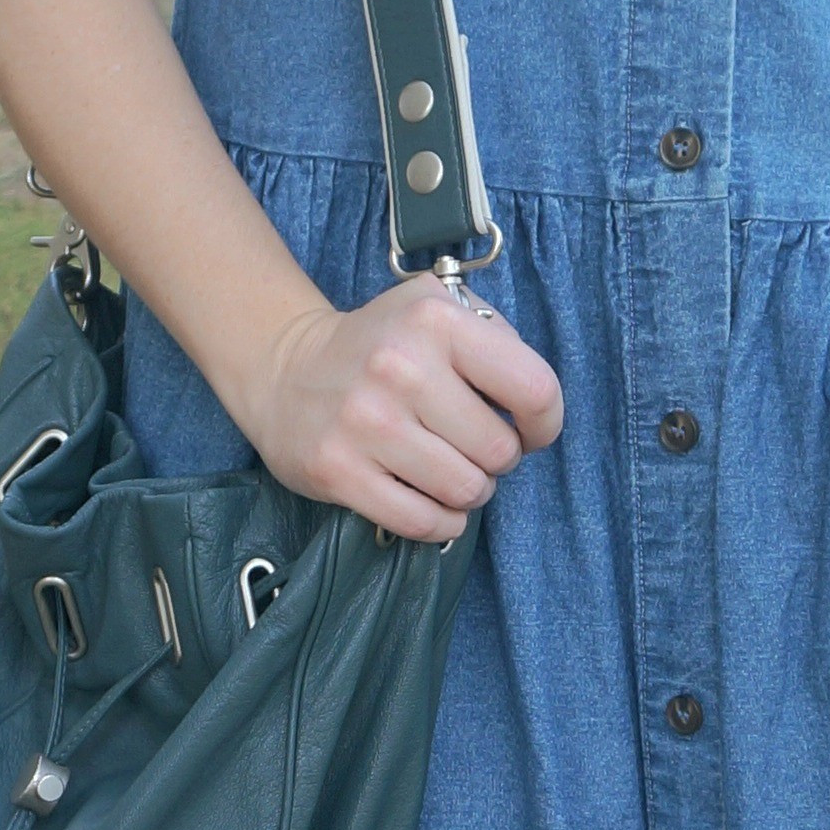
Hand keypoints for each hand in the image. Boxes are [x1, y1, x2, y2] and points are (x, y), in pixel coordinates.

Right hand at [235, 277, 565, 542]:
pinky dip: (441, 521)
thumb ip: (496, 340)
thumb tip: (535, 406)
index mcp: (435, 321)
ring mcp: (366, 422)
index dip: (544, 422)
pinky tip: (432, 501)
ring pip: (465, 489)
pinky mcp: (338, 470)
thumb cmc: (382, 343)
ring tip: (450, 470)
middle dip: (499, 459)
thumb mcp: (438, 308)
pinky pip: (422, 521)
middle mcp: (400, 368)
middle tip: (473, 447)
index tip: (528, 429)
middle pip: (501, 451)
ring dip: (470, 491)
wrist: (285, 368)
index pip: (534, 389)